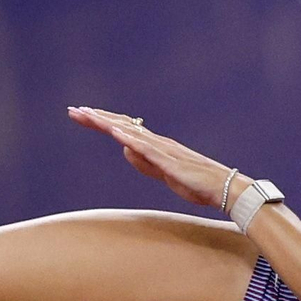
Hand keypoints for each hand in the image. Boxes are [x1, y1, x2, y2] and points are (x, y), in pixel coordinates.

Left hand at [68, 106, 240, 208]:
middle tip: (73, 110)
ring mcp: (165, 150)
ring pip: (130, 132)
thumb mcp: (165, 175)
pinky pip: (146, 148)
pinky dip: (129, 138)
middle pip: (123, 125)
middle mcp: (159, 142)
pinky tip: (115, 132)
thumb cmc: (200, 185)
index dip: (104, 122)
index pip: (126, 129)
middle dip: (98, 117)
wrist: (227, 190)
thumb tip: (123, 149)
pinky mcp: (171, 162)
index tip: (84, 116)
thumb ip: (144, 163)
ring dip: (108, 123)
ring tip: (86, 115)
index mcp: (158, 146)